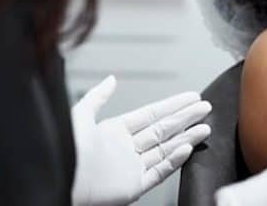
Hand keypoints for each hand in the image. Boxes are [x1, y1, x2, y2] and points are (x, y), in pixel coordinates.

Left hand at [71, 76, 211, 205]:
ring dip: (186, 138)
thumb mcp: (81, 115)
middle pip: (163, 130)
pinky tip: (188, 149)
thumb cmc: (66, 149)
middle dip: (185, 118)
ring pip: (166, 150)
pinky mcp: (133, 186)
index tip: (191, 98)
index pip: (151, 115)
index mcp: (114, 131)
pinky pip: (159, 172)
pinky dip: (174, 161)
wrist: (61, 179)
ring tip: (205, 127)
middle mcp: (125, 149)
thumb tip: (111, 79)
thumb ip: (98, 97)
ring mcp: (131, 168)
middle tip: (205, 108)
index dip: (172, 105)